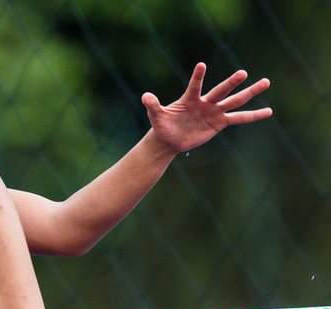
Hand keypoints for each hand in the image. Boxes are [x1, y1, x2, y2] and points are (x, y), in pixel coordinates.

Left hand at [142, 62, 271, 153]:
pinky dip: (253, 115)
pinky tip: (268, 111)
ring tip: (266, 82)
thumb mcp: (156, 116)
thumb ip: (153, 106)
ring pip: (235, 101)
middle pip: (221, 91)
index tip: (201, 65)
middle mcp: (205, 102)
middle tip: (242, 73)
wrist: (170, 139)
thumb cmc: (162, 125)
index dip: (197, 77)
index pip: (194, 86)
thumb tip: (145, 96)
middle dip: (231, 83)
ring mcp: (214, 111)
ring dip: (250, 92)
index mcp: (189, 99)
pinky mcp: (219, 122)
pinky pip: (239, 118)